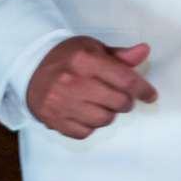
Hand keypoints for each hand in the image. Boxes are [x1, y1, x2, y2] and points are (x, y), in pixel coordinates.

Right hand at [27, 37, 156, 139]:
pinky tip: (85, 112)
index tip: (150, 95)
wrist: (29, 68)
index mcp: (84, 60)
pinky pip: (86, 132)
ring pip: (104, 120)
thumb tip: (144, 51)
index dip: (143, 89)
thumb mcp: (92, 48)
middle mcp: (72, 82)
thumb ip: (119, 55)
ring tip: (101, 103)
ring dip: (109, 113)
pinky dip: (90, 125)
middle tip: (121, 97)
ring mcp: (62, 103)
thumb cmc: (66, 57)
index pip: (125, 79)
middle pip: (118, 102)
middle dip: (125, 101)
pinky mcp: (54, 120)